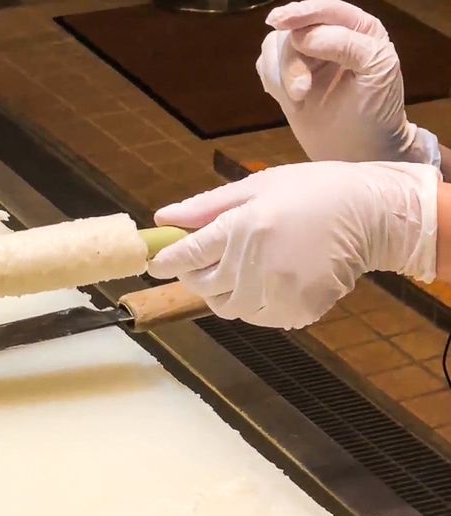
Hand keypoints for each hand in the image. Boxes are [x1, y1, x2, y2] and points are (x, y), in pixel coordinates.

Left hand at [147, 161, 439, 329]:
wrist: (372, 214)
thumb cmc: (311, 191)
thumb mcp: (257, 186)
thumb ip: (206, 207)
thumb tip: (162, 219)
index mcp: (244, 227)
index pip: (188, 254)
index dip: (166, 261)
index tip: (154, 264)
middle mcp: (258, 263)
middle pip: (202, 285)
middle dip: (193, 276)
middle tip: (202, 263)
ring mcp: (279, 291)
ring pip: (227, 307)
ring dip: (222, 292)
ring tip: (239, 270)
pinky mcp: (297, 311)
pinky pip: (257, 317)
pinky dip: (252, 304)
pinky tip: (266, 281)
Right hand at [255, 0, 439, 166]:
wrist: (358, 152)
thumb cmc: (376, 112)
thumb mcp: (377, 70)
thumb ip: (346, 44)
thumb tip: (303, 36)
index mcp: (358, 29)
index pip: (326, 10)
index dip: (302, 12)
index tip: (279, 21)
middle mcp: (330, 37)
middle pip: (294, 31)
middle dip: (292, 61)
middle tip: (300, 93)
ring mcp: (305, 58)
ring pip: (274, 47)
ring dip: (281, 76)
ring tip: (298, 102)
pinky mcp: (286, 78)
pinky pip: (265, 66)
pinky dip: (272, 82)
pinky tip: (291, 100)